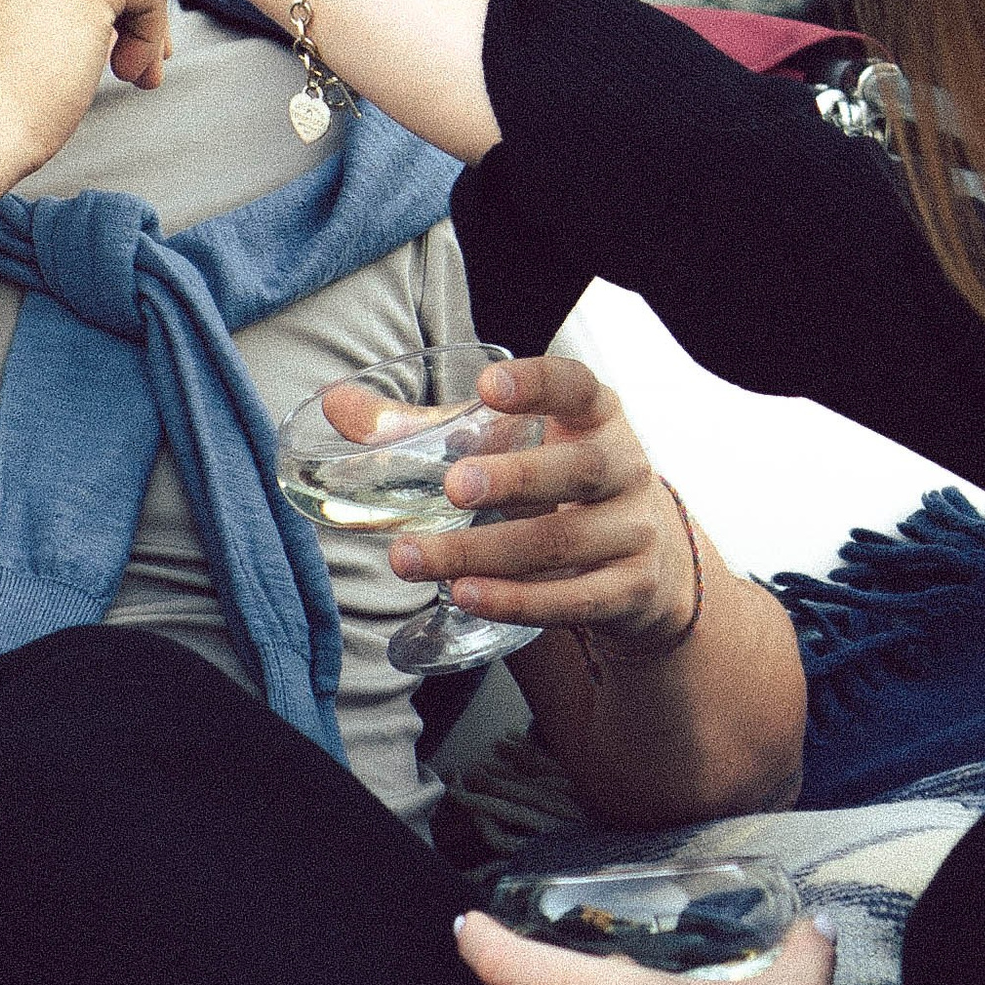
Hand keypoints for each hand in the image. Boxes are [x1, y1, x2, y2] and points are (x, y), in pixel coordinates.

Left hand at [386, 357, 691, 638]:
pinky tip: (467, 597)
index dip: (537, 383)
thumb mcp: (510, 447)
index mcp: (595, 416)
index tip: (489, 384)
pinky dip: (517, 601)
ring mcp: (633, 532)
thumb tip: (338, 406)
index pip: (576, 386)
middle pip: (576, 469)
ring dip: (485, 554)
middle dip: (514, 478)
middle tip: (454, 487)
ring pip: (561, 544)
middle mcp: (624, 467)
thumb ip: (425, 428)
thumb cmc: (557, 483)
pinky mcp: (629, 590)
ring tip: (418, 560)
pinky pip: (573, 601)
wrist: (646, 559)